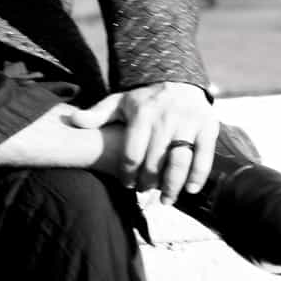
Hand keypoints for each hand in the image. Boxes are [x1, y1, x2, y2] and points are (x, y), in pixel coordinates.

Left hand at [64, 81, 217, 202]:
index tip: (126, 184)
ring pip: (180, 160)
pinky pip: (204, 156)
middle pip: (155, 160)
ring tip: (166, 200)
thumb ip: (97, 114)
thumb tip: (73, 121)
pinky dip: (198, 175)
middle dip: (148, 181)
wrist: (178, 80)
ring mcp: (188, 123)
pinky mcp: (208, 128)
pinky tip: (190, 190)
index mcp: (142, 114)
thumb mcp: (119, 102)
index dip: (128, 173)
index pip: (132, 152)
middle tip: (143, 192)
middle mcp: (165, 119)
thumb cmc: (145, 99)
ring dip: (172, 184)